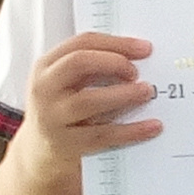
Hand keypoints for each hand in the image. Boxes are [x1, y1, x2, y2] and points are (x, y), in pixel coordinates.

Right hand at [27, 32, 159, 163]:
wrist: (40, 151)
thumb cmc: (63, 107)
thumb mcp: (68, 82)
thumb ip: (94, 67)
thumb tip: (139, 57)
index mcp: (46, 65)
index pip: (82, 43)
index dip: (117, 43)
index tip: (144, 48)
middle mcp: (45, 88)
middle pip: (79, 63)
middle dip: (114, 62)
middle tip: (137, 72)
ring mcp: (52, 117)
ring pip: (89, 100)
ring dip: (123, 94)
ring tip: (147, 92)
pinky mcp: (66, 144)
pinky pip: (103, 135)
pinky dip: (131, 131)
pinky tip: (153, 126)